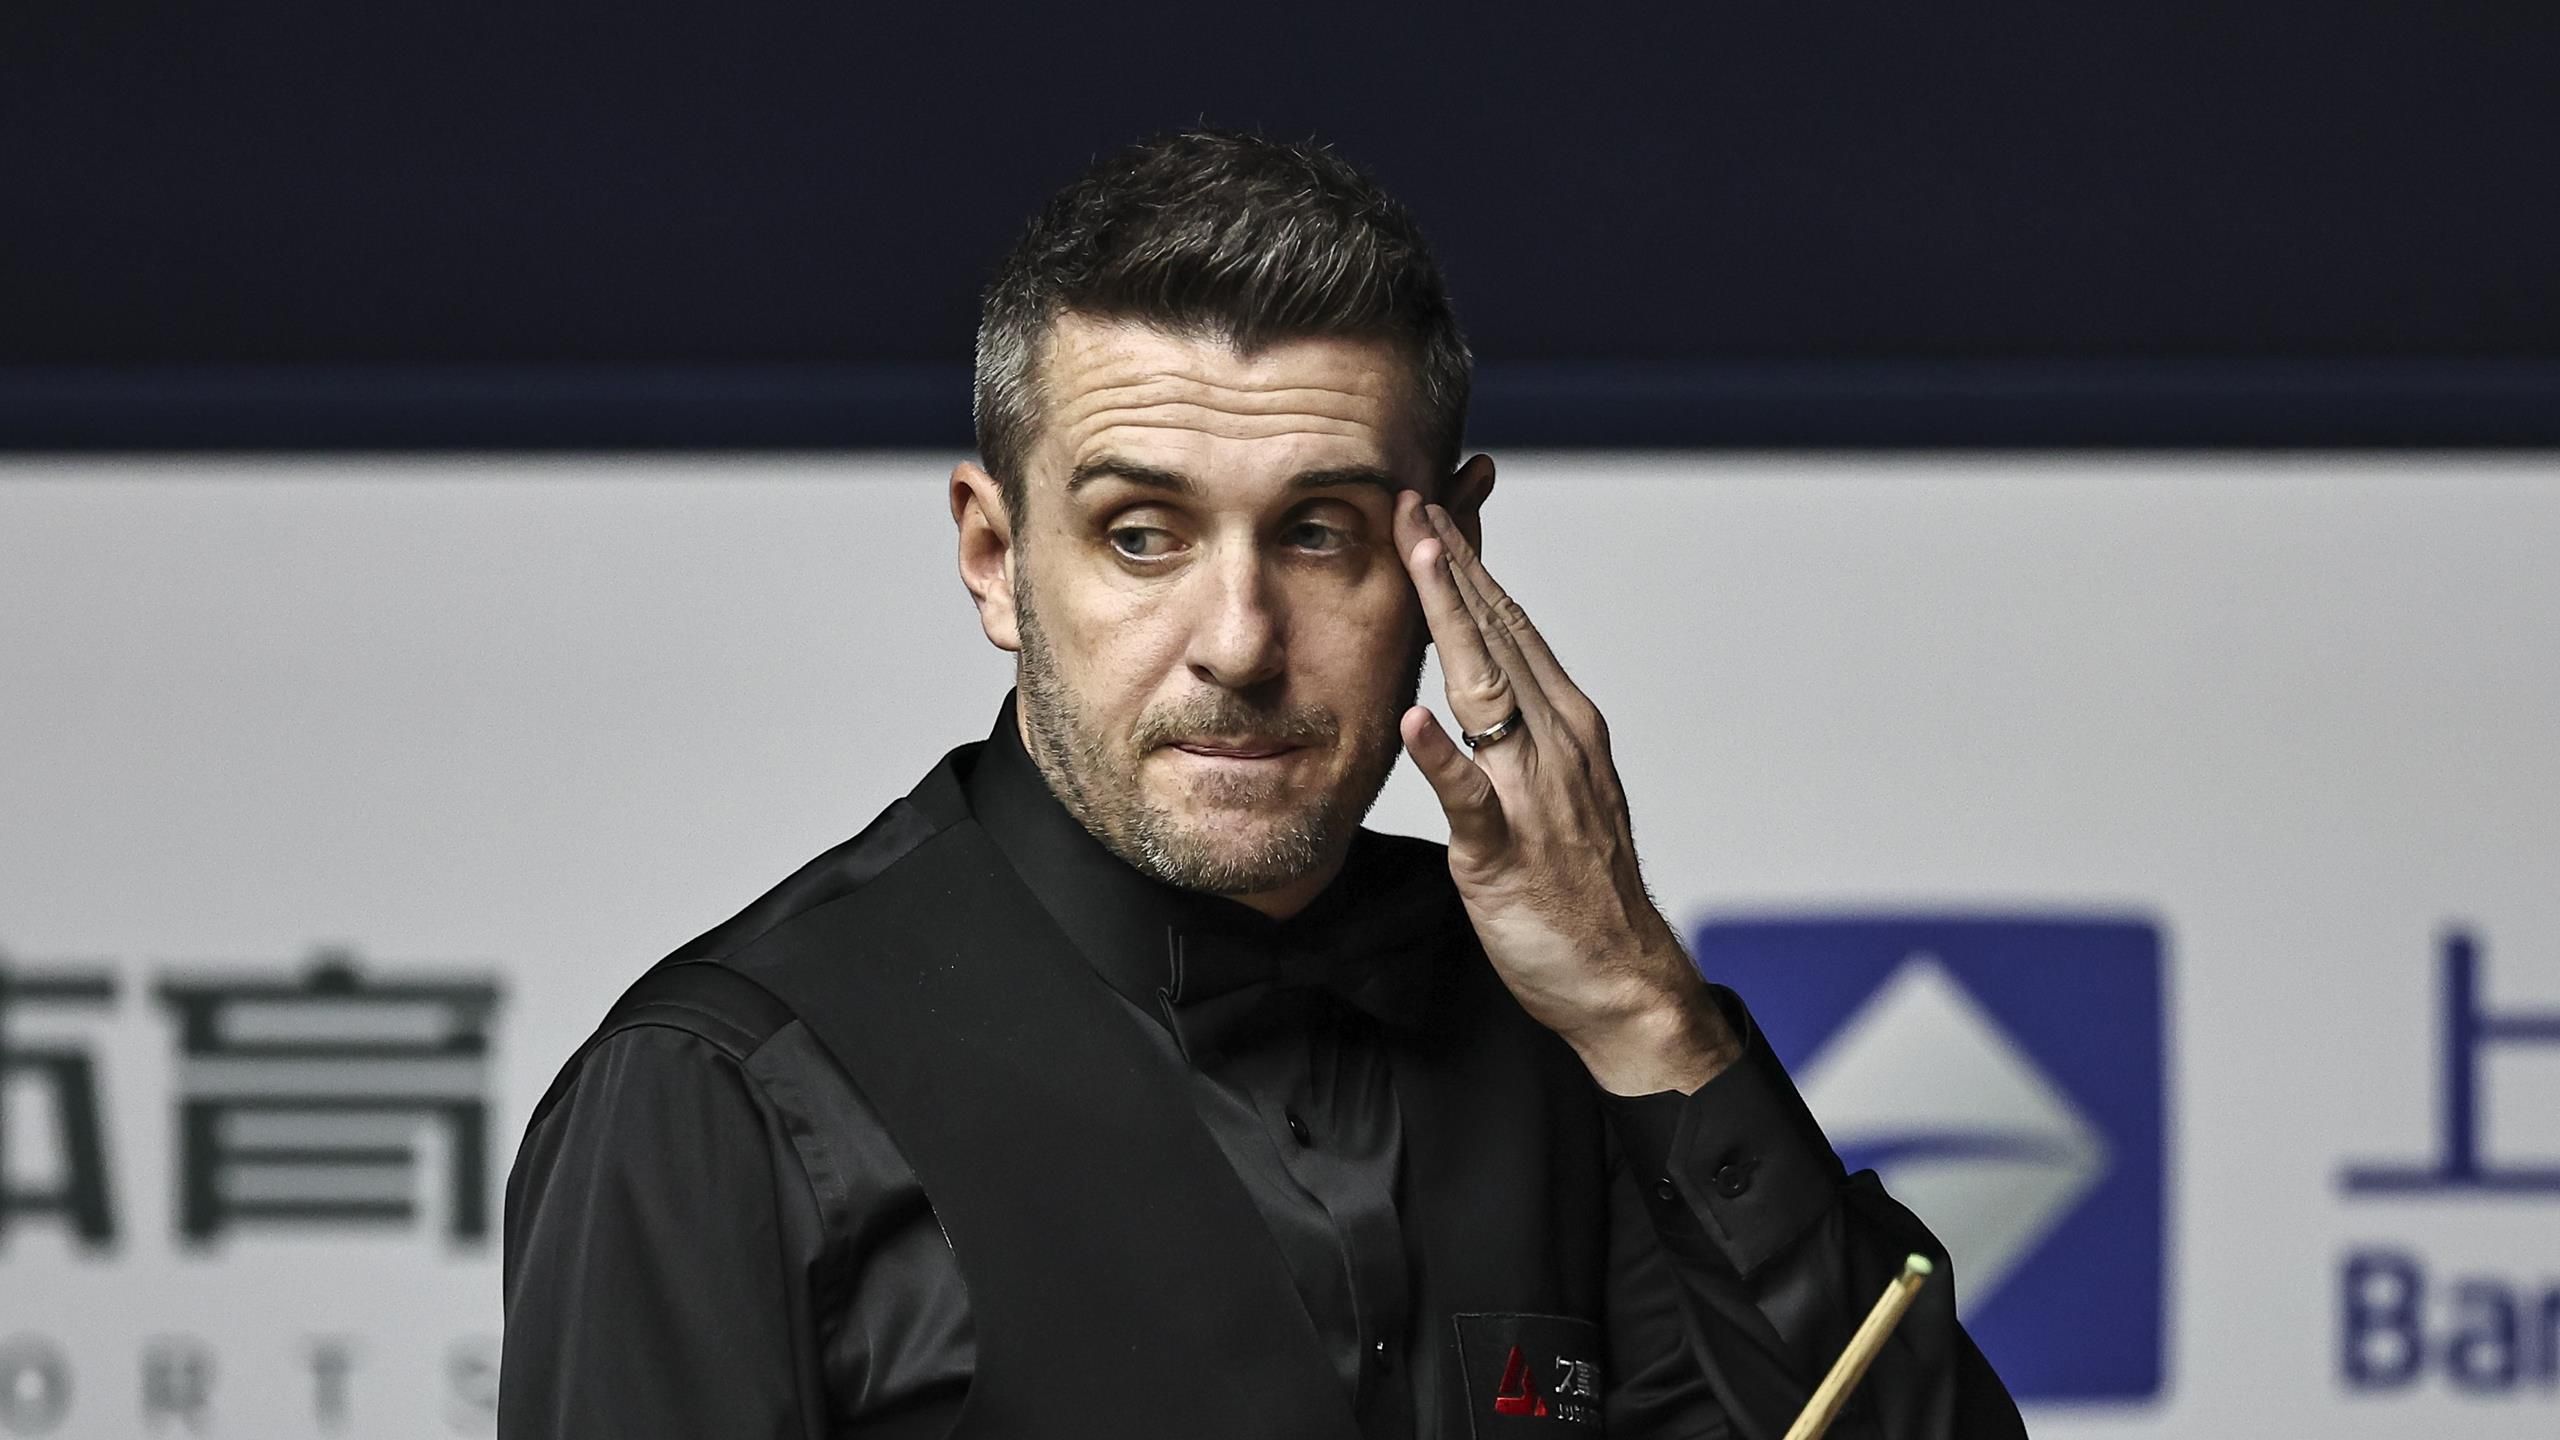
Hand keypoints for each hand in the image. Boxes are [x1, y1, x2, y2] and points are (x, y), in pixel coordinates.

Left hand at [1395, 490, 1740, 1094]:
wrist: (1623, 980)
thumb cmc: (1582, 889)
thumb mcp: (1557, 788)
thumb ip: (1522, 731)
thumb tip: (1481, 677)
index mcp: (1567, 725)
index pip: (1512, 625)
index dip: (1470, 564)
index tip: (1432, 509)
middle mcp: (1558, 744)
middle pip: (1499, 636)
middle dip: (1452, 564)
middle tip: (1411, 500)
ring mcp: (1537, 795)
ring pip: (1489, 691)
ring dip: (1451, 621)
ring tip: (1416, 561)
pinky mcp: (1507, 852)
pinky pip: (1472, 797)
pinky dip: (1445, 756)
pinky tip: (1417, 718)